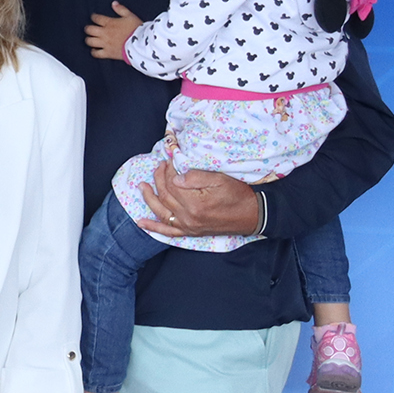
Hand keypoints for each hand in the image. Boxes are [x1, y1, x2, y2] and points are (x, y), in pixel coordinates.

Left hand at [84, 2, 141, 60]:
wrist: (141, 44)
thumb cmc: (136, 29)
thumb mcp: (130, 16)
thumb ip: (121, 9)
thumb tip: (114, 3)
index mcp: (110, 23)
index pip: (96, 18)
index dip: (94, 17)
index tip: (94, 17)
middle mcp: (105, 33)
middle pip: (89, 30)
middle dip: (88, 28)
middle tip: (89, 29)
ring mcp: (105, 43)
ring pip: (90, 41)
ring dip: (89, 39)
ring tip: (91, 39)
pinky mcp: (108, 53)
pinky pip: (96, 53)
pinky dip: (93, 52)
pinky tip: (94, 50)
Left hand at [133, 157, 260, 237]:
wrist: (252, 215)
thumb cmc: (238, 195)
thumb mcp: (220, 180)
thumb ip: (195, 177)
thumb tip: (175, 177)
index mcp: (195, 204)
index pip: (172, 184)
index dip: (168, 171)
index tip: (169, 160)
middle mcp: (188, 218)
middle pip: (165, 196)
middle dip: (159, 179)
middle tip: (159, 166)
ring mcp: (188, 227)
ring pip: (161, 212)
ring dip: (149, 199)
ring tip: (142, 187)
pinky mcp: (190, 232)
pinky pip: (168, 232)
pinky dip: (153, 227)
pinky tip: (141, 223)